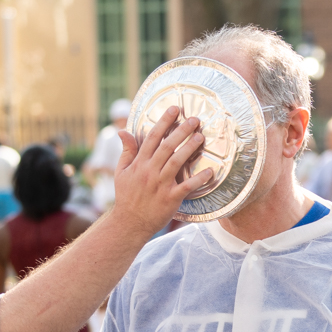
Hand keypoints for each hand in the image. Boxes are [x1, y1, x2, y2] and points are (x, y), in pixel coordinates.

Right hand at [110, 107, 209, 235]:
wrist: (129, 223)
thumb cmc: (126, 196)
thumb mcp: (122, 172)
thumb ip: (126, 151)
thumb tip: (122, 130)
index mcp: (139, 163)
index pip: (151, 138)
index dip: (164, 122)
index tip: (175, 109)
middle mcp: (150, 171)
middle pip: (166, 147)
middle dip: (181, 131)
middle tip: (194, 120)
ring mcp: (160, 185)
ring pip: (176, 163)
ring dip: (189, 149)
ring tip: (201, 137)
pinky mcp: (170, 199)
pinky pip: (186, 187)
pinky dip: (198, 179)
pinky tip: (209, 171)